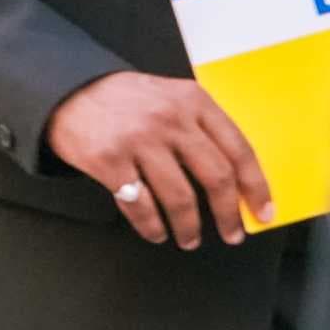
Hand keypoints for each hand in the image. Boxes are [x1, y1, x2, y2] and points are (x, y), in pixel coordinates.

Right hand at [44, 70, 275, 247]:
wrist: (67, 90)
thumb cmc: (124, 100)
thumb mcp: (169, 97)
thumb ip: (200, 127)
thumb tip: (234, 180)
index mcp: (192, 101)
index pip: (238, 149)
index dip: (256, 186)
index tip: (262, 212)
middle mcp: (169, 119)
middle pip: (215, 177)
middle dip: (229, 214)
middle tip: (232, 234)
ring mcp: (138, 140)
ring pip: (180, 197)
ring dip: (189, 227)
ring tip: (189, 238)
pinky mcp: (109, 160)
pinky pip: (140, 205)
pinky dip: (152, 226)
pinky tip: (156, 232)